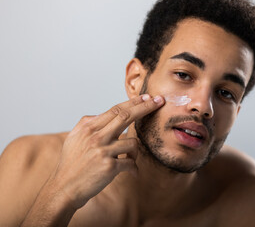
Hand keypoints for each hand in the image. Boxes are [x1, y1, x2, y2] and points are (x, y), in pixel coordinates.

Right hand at [50, 94, 163, 208]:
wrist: (64, 188)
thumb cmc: (71, 164)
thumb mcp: (74, 138)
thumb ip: (87, 123)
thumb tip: (102, 114)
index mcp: (88, 127)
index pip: (115, 110)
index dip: (133, 102)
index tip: (146, 97)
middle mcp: (96, 136)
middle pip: (126, 116)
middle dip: (146, 107)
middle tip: (159, 101)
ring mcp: (103, 151)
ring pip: (133, 142)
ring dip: (134, 152)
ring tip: (129, 160)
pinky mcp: (109, 166)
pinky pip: (131, 163)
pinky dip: (134, 168)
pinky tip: (132, 172)